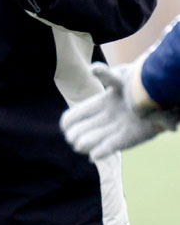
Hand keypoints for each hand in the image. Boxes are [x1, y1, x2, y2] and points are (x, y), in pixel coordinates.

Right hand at [60, 62, 176, 160]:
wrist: (161, 94)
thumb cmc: (139, 83)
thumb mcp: (120, 77)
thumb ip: (106, 74)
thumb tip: (93, 68)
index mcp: (100, 103)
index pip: (78, 113)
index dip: (69, 121)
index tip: (64, 126)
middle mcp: (107, 117)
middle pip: (83, 129)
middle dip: (75, 135)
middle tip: (72, 139)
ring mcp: (117, 128)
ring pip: (95, 138)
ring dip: (86, 144)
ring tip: (80, 146)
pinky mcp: (130, 138)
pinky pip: (112, 146)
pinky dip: (102, 151)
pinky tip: (93, 156)